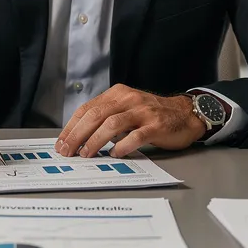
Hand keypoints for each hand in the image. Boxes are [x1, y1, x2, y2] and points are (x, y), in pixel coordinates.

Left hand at [56, 85, 205, 159]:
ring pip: (112, 124)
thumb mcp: (127, 108)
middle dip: (78, 134)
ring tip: (86, 153)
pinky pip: (135, 136)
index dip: (72, 126)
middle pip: (96, 115)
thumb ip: (107, 117)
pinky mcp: (156, 125)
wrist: (185, 114)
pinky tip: (114, 154)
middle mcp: (129, 99)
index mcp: (118, 94)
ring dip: (95, 140)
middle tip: (67, 151)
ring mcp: (143, 112)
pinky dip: (122, 146)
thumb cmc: (152, 115)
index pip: (87, 108)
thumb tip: (80, 137)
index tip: (61, 142)